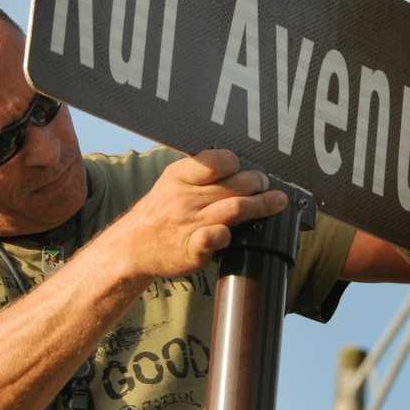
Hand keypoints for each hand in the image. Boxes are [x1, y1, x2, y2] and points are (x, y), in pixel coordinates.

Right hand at [107, 149, 287, 278]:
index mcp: (180, 176)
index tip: (246, 168)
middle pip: (235, 184)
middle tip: (266, 185)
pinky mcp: (192, 249)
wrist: (133, 247)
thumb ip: (200, 174)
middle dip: (258, 183)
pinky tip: (234, 233)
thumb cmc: (159, 213)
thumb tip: (238, 167)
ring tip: (276, 202)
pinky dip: (228, 233)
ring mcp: (190, 223)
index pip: (216, 161)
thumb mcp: (172, 183)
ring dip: (262, 205)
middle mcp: (185, 198)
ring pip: (236, 208)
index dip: (237, 164)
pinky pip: (216, 237)